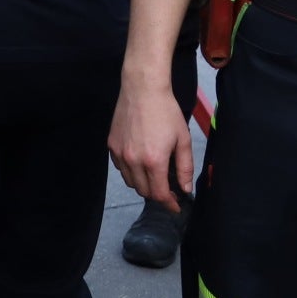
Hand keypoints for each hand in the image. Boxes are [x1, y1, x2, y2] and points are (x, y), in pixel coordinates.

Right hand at [107, 80, 193, 210]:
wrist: (142, 90)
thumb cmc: (166, 112)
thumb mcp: (183, 140)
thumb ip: (184, 167)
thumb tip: (185, 188)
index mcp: (154, 161)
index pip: (159, 194)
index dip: (169, 204)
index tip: (175, 206)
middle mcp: (133, 161)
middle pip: (143, 191)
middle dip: (157, 195)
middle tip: (168, 190)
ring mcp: (120, 154)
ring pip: (130, 181)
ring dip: (143, 184)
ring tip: (154, 175)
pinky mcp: (111, 145)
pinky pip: (120, 168)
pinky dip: (131, 171)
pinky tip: (140, 162)